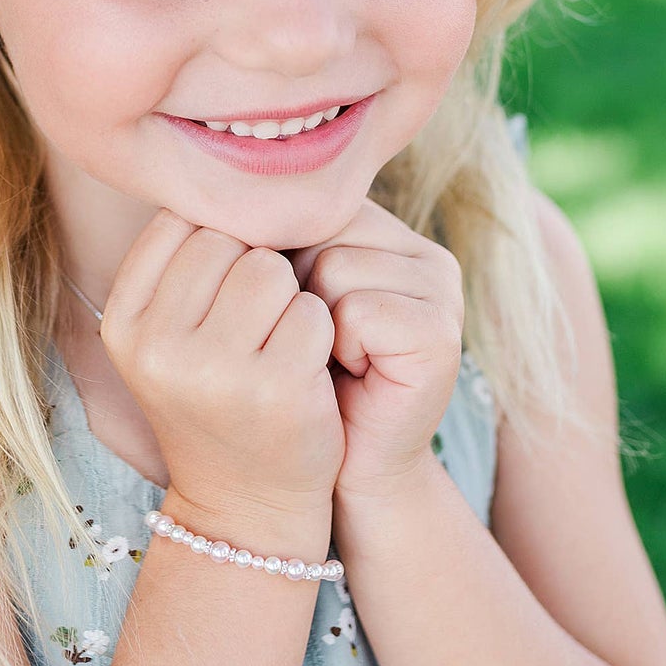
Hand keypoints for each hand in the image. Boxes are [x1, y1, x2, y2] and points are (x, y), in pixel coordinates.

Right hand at [99, 208, 345, 535]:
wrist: (246, 503)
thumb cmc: (216, 396)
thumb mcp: (169, 332)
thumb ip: (183, 259)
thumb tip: (229, 168)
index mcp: (122, 318)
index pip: (182, 221)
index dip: (222, 243)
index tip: (225, 293)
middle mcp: (154, 343)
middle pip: (228, 239)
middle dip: (256, 269)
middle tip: (253, 329)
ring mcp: (210, 369)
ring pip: (272, 268)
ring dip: (290, 299)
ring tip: (275, 347)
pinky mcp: (271, 388)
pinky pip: (311, 310)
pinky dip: (317, 333)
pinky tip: (302, 371)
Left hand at [285, 197, 463, 502]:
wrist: (345, 469)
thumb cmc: (301, 379)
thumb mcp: (281, 299)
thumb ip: (274, 243)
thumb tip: (224, 196)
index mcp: (383, 232)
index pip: (308, 205)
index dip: (274, 258)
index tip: (284, 312)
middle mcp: (420, 252)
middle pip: (318, 228)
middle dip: (292, 290)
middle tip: (312, 341)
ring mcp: (439, 290)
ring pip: (334, 266)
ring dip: (312, 322)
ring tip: (333, 358)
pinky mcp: (441, 332)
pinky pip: (358, 311)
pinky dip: (340, 347)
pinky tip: (352, 373)